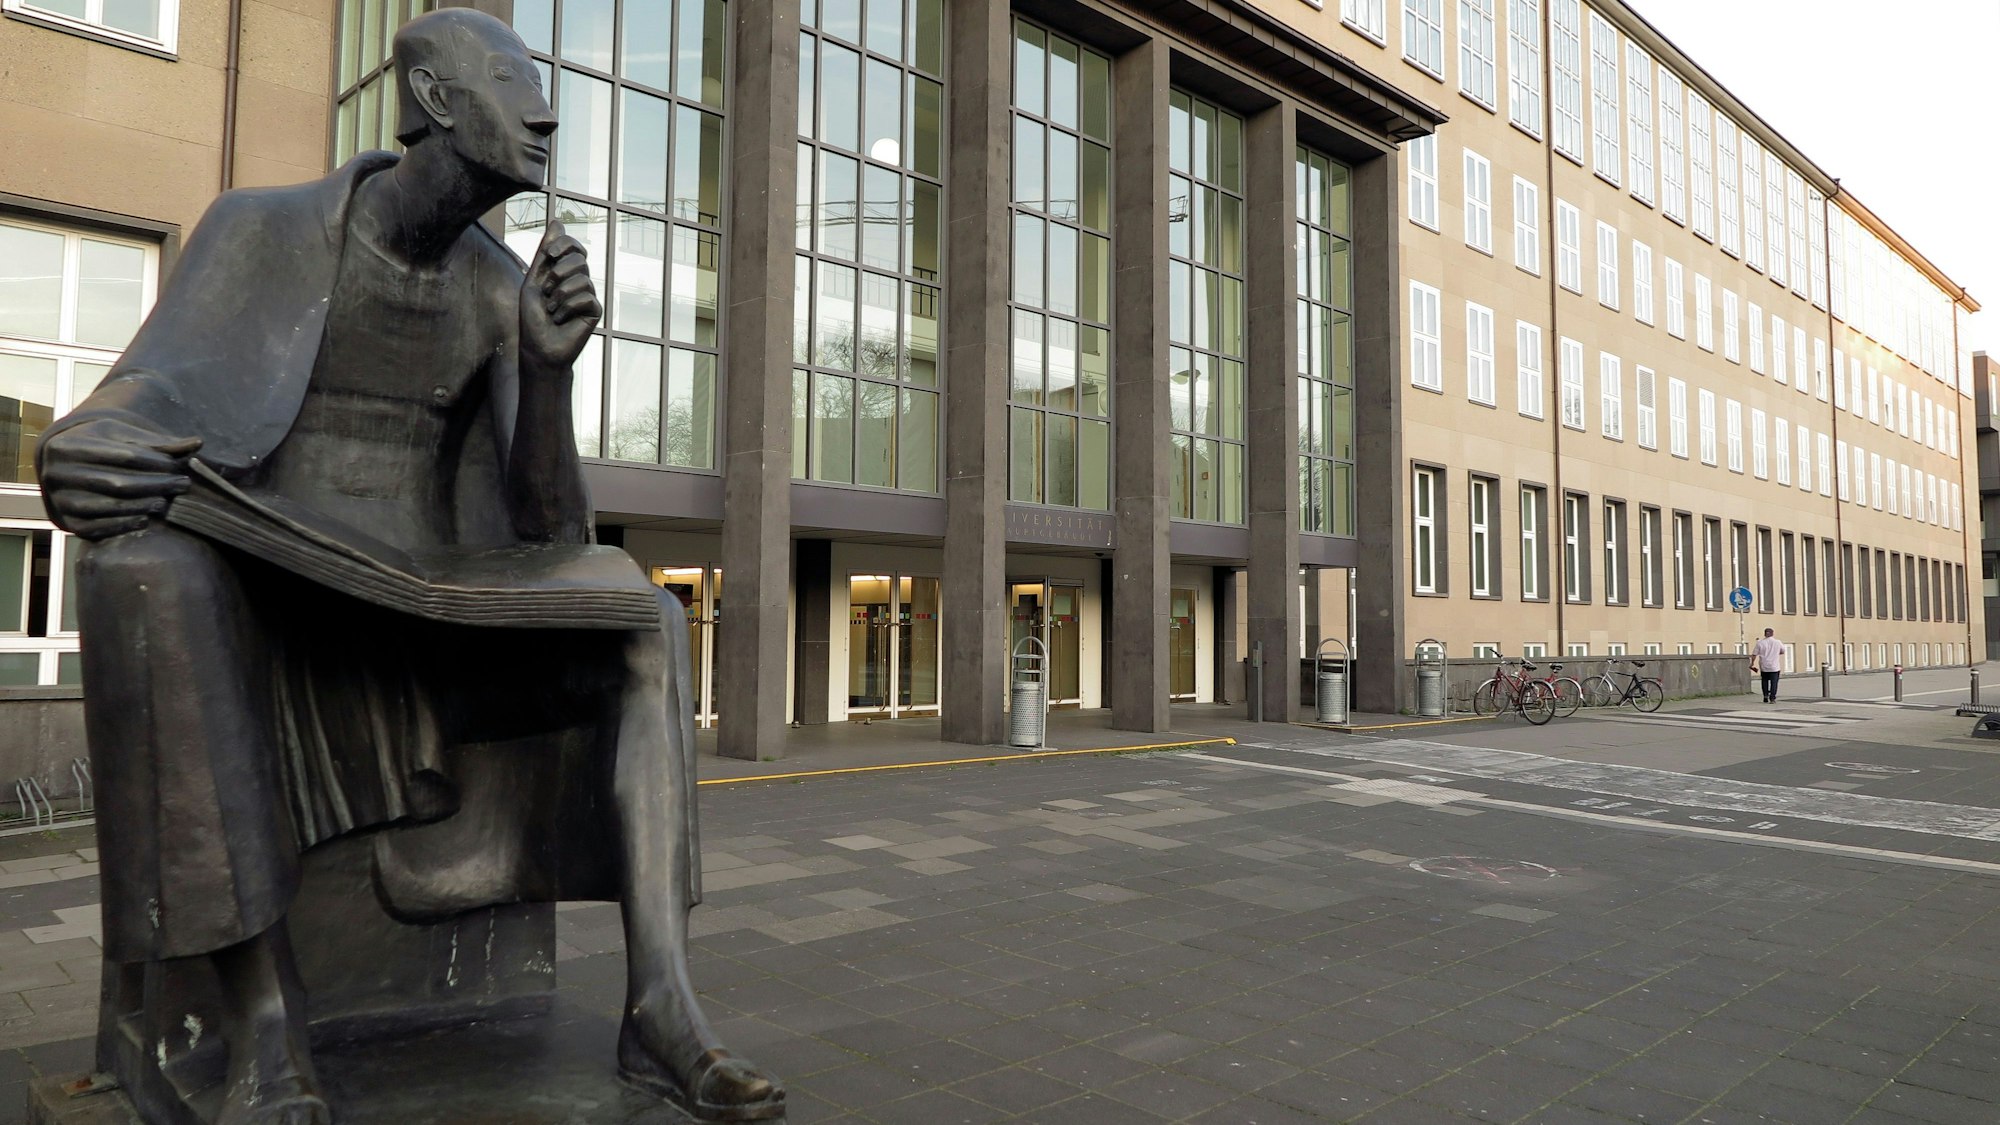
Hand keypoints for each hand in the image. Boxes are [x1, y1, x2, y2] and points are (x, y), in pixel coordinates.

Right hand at [38, 419, 201, 539]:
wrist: (64, 468)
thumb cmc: (100, 446)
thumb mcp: (122, 436)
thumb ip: (158, 442)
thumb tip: (197, 444)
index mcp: (69, 446)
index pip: (123, 455)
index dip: (155, 462)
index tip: (179, 466)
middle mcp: (57, 473)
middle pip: (118, 483)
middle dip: (155, 485)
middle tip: (182, 485)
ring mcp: (61, 500)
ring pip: (110, 506)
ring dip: (144, 505)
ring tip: (167, 502)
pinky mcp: (68, 523)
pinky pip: (100, 528)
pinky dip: (126, 524)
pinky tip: (146, 518)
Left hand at [520, 221, 600, 372]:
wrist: (538, 348)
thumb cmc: (533, 317)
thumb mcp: (534, 280)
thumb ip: (545, 254)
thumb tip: (557, 222)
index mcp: (564, 272)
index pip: (574, 247)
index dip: (564, 244)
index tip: (550, 253)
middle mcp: (578, 281)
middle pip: (579, 259)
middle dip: (557, 273)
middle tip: (546, 291)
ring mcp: (588, 296)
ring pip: (583, 278)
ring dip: (559, 294)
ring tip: (551, 308)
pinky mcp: (595, 311)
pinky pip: (587, 297)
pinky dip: (568, 307)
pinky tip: (560, 319)